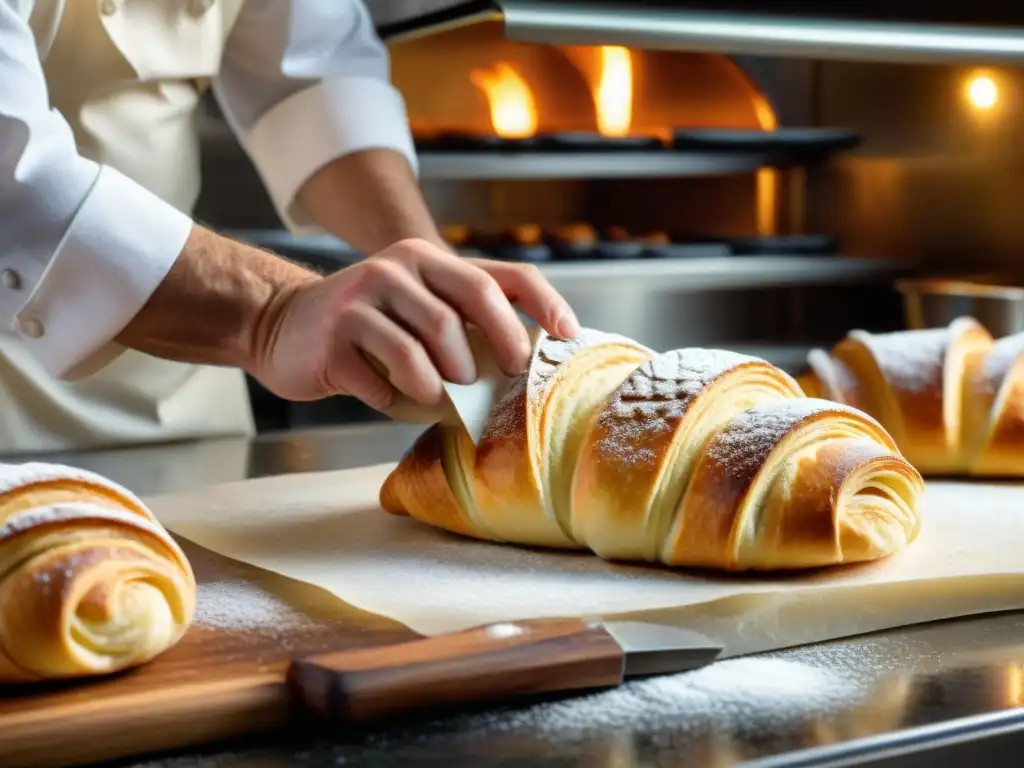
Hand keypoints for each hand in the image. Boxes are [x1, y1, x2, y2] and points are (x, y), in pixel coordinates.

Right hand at [251, 238, 579, 409]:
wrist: (284, 326)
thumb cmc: (370, 327)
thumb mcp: (419, 306)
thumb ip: (466, 319)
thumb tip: (533, 354)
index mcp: (428, 259)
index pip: (501, 276)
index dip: (542, 303)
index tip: (568, 335)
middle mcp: (396, 268)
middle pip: (464, 308)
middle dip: (495, 347)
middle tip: (502, 378)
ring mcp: (361, 298)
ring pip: (423, 346)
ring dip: (440, 384)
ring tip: (440, 396)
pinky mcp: (334, 336)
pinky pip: (381, 377)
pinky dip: (396, 399)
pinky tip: (392, 398)